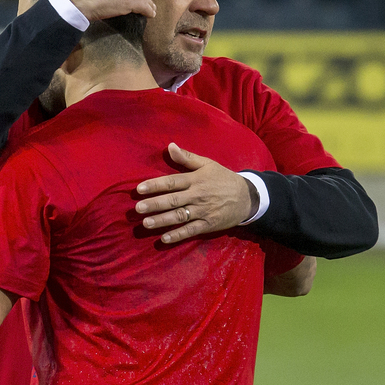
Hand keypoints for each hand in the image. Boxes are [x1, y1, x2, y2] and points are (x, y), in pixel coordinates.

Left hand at [136, 143, 253, 243]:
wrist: (248, 197)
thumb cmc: (223, 179)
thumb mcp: (208, 164)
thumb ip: (187, 158)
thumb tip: (170, 146)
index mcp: (196, 180)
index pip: (172, 182)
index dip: (155, 185)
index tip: (139, 189)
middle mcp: (197, 195)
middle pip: (173, 200)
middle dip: (154, 204)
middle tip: (137, 208)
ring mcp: (203, 211)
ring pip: (179, 216)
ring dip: (162, 220)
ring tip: (146, 223)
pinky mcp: (208, 224)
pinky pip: (191, 230)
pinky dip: (178, 235)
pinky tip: (164, 238)